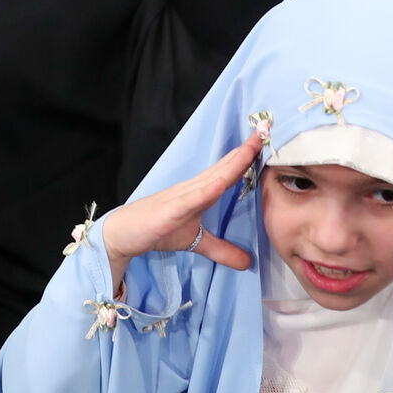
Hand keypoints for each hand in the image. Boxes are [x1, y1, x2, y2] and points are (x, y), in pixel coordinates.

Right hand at [100, 131, 261, 290]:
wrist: (124, 233)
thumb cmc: (158, 229)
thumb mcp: (197, 243)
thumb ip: (222, 250)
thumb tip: (248, 263)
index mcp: (202, 190)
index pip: (229, 170)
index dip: (248, 155)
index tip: (268, 138)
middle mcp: (194, 187)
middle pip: (225, 166)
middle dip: (247, 149)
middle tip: (267, 128)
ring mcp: (182, 196)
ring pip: (212, 177)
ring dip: (232, 163)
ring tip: (252, 148)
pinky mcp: (170, 210)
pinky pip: (191, 199)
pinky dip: (207, 190)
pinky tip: (220, 183)